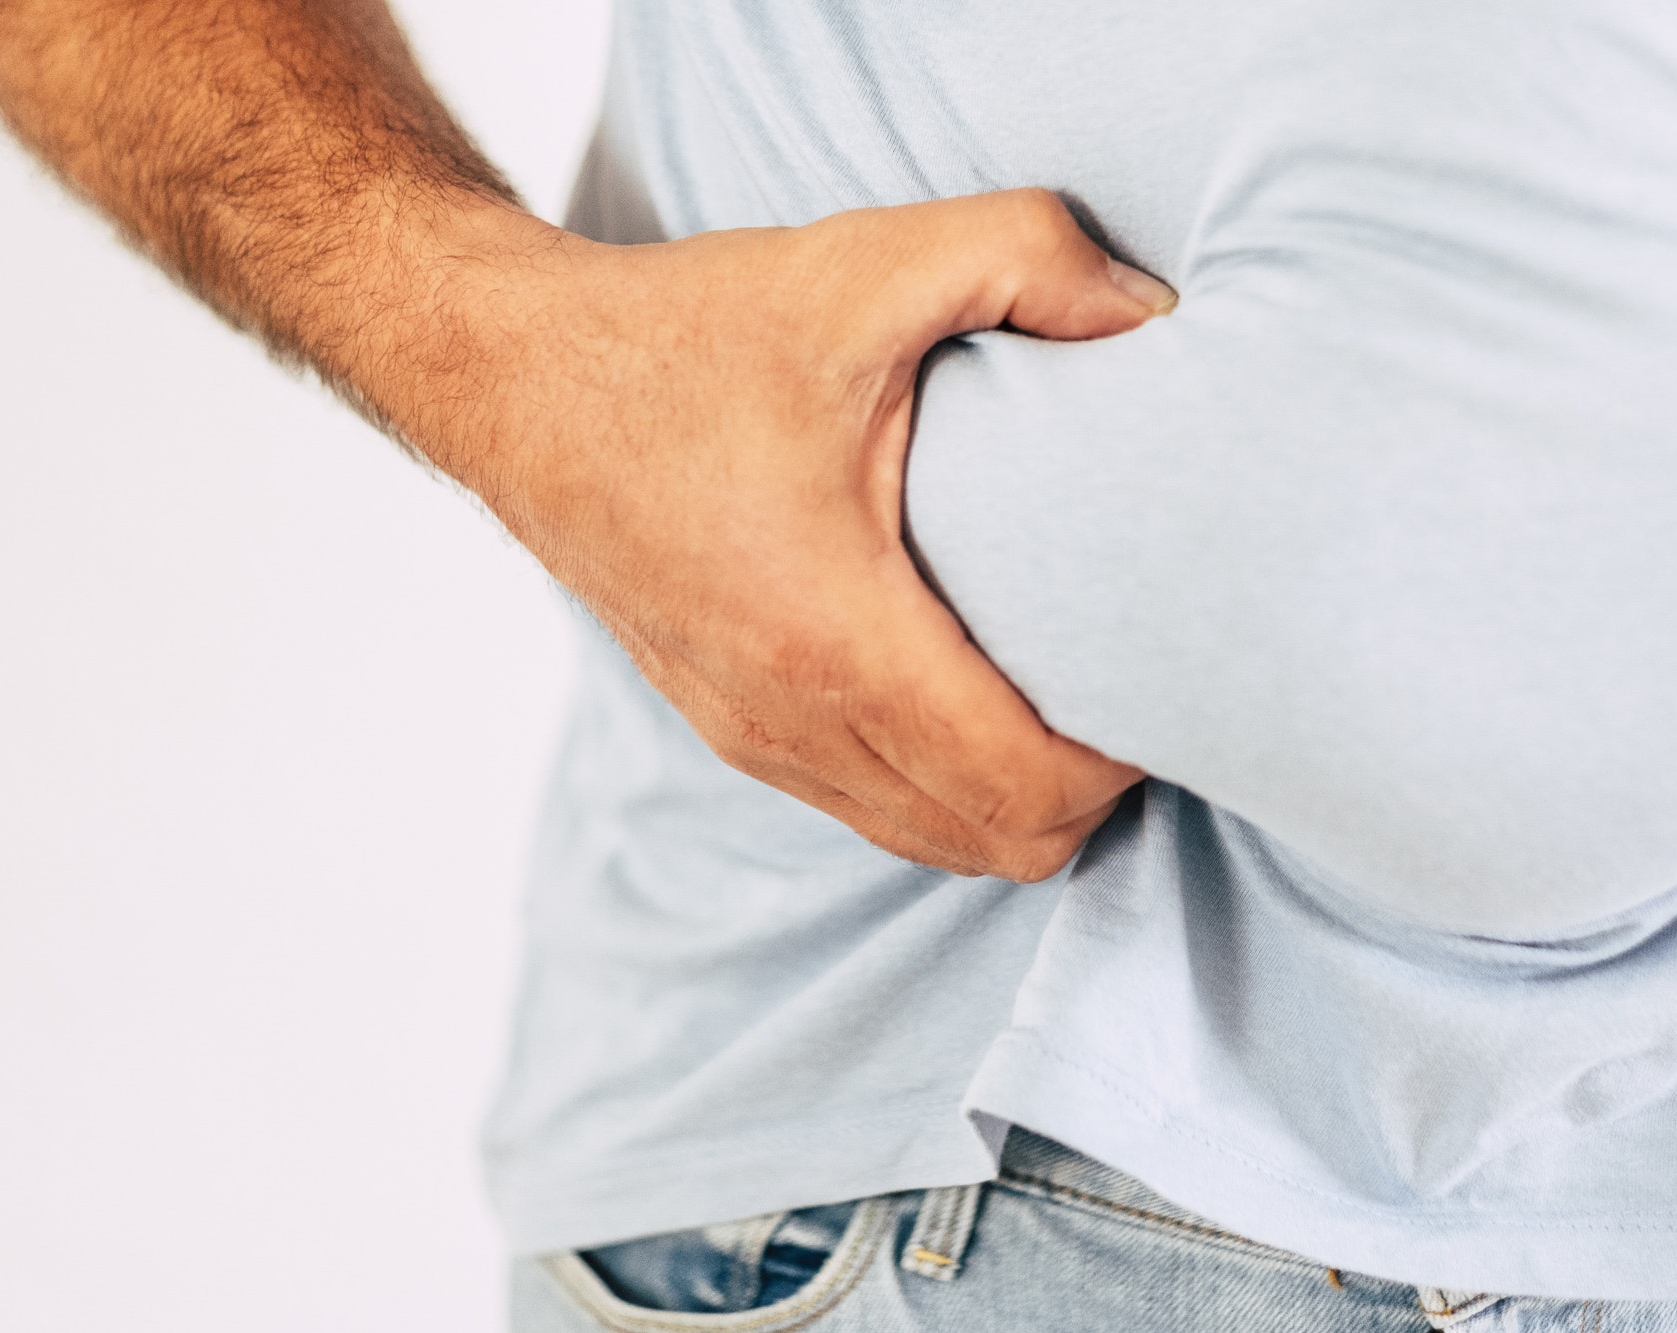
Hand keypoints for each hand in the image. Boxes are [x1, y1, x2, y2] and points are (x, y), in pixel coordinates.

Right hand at [390, 191, 1171, 879]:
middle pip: (996, 846)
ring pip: (931, 841)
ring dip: (1016, 799)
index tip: (1165, 681)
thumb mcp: (864, 267)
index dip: (1121, 763)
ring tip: (1067, 695)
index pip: (1022, 789)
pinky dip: (943, 787)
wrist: (511, 382)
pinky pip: (869, 806)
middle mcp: (789, 716)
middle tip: (1135, 689)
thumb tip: (1152, 311)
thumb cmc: (679, 336)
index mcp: (834, 633)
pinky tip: (974, 695)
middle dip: (1089, 794)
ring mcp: (753, 735)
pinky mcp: (730, 725)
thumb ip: (1029, 258)